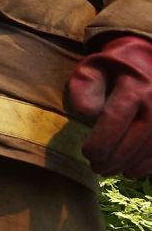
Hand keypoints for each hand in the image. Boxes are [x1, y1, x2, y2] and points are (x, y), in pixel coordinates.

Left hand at [68, 35, 151, 177]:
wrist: (146, 60)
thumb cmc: (112, 69)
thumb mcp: (91, 70)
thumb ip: (84, 91)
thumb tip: (88, 115)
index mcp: (134, 83)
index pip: (116, 116)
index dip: (102, 140)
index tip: (87, 153)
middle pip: (137, 136)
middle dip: (115, 157)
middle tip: (96, 167)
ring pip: (151, 147)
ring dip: (130, 164)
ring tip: (109, 170)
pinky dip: (147, 165)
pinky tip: (130, 170)